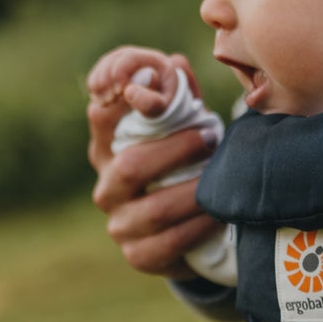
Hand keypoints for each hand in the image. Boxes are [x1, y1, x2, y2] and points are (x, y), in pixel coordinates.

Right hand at [87, 50, 219, 279]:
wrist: (193, 231)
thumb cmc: (186, 164)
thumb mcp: (184, 127)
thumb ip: (180, 96)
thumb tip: (177, 65)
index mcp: (109, 145)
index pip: (101, 111)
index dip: (121, 97)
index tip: (152, 79)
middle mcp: (106, 184)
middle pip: (129, 166)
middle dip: (176, 151)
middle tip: (210, 138)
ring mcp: (119, 223)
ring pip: (152, 209)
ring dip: (193, 193)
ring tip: (221, 181)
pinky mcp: (139, 256)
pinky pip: (169, 244)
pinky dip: (197, 228)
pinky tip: (219, 215)